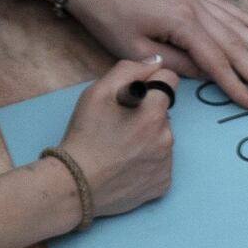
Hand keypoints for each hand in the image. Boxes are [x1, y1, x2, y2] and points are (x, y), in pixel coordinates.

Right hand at [53, 57, 174, 221]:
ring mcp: (166, 164)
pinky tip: (127, 166)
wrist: (76, 184)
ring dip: (148, 138)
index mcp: (153, 113)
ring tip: (121, 148)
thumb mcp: (97, 92)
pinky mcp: (163, 184)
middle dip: (147, 114)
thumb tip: (156, 63)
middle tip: (120, 126)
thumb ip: (128, 69)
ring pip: (163, 139)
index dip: (152, 82)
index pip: (170, 80)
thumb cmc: (85, 136)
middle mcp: (166, 138)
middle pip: (164, 113)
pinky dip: (148, 162)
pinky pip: (161, 164)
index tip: (138, 92)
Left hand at [65, 0, 247, 105]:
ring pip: (235, 26)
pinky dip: (246, 20)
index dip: (237, 85)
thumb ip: (174, 64)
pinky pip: (225, 8)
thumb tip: (204, 75)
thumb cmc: (108, 17)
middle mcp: (194, 7)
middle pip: (233, 44)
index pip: (217, 61)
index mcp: (181, 23)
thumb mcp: (135, 50)